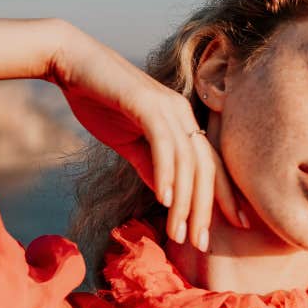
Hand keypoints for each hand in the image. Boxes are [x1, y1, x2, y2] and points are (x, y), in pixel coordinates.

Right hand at [47, 30, 248, 249]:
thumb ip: (150, 166)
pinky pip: (163, 144)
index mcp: (182, 121)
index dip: (224, 196)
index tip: (235, 226)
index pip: (210, 164)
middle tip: (202, 243)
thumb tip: (167, 196)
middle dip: (206, 209)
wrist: (72, 64)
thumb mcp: (130, 142)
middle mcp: (182, 113)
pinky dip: (166, 174)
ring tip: (179, 233)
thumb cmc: (100, 101)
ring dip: (184, 201)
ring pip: (186, 162)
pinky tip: (164, 201)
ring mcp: (166, 107)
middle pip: (205, 168)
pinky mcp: (145, 103)